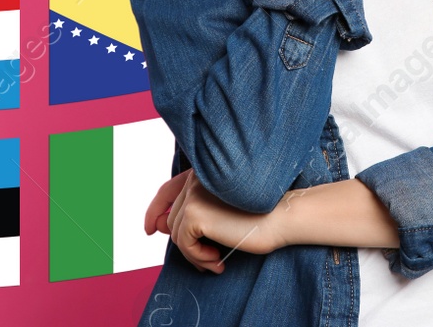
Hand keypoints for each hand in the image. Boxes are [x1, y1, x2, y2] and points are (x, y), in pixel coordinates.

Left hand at [144, 168, 287, 272]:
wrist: (281, 217)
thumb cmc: (259, 214)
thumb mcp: (221, 211)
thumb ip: (192, 212)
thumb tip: (157, 226)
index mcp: (203, 172)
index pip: (167, 190)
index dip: (155, 210)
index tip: (150, 229)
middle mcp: (195, 178)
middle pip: (173, 218)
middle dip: (186, 243)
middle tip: (208, 259)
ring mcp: (194, 194)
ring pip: (176, 234)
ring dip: (195, 253)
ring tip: (216, 260)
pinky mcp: (194, 213)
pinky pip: (183, 244)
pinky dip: (198, 257)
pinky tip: (218, 260)